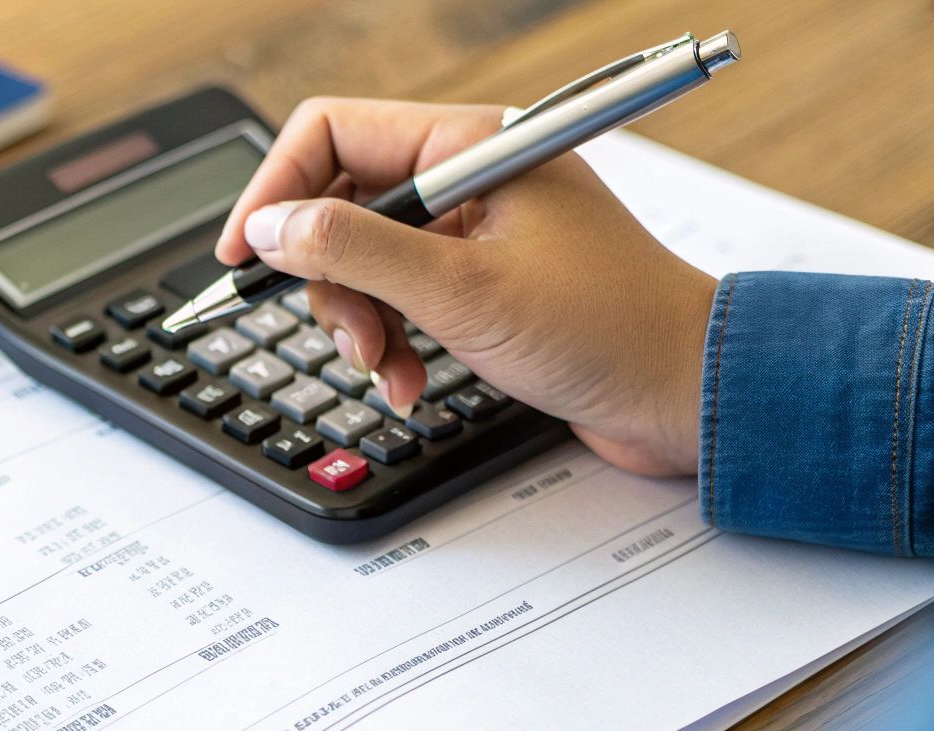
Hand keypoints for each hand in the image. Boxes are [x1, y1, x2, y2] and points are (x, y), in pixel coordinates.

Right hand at [217, 98, 716, 475]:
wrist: (690, 393)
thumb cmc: (610, 330)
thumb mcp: (460, 291)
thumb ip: (353, 250)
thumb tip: (271, 228)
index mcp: (469, 145)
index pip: (331, 134)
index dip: (274, 192)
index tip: (243, 256)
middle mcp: (468, 177)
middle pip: (340, 203)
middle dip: (327, 278)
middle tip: (349, 336)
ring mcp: (475, 230)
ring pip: (363, 259)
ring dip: (360, 322)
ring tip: (389, 370)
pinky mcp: (482, 280)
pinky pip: (401, 297)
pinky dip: (393, 341)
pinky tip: (411, 380)